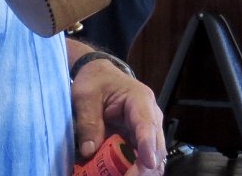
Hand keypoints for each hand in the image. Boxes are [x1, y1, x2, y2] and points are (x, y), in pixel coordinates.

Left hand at [71, 57, 166, 174]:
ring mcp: (148, 131)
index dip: (148, 145)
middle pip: (156, 147)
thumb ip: (87, 122)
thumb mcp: (85, 96)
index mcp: (140, 99)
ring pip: (153, 158)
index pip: (147, 125)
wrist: (100, 75)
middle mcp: (150, 117)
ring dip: (140, 171)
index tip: (148, 163)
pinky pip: (142, 160)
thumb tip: (89, 151)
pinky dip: (134, 170)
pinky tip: (121, 175)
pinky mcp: (140, 142)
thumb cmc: (96, 81)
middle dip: (145, 168)